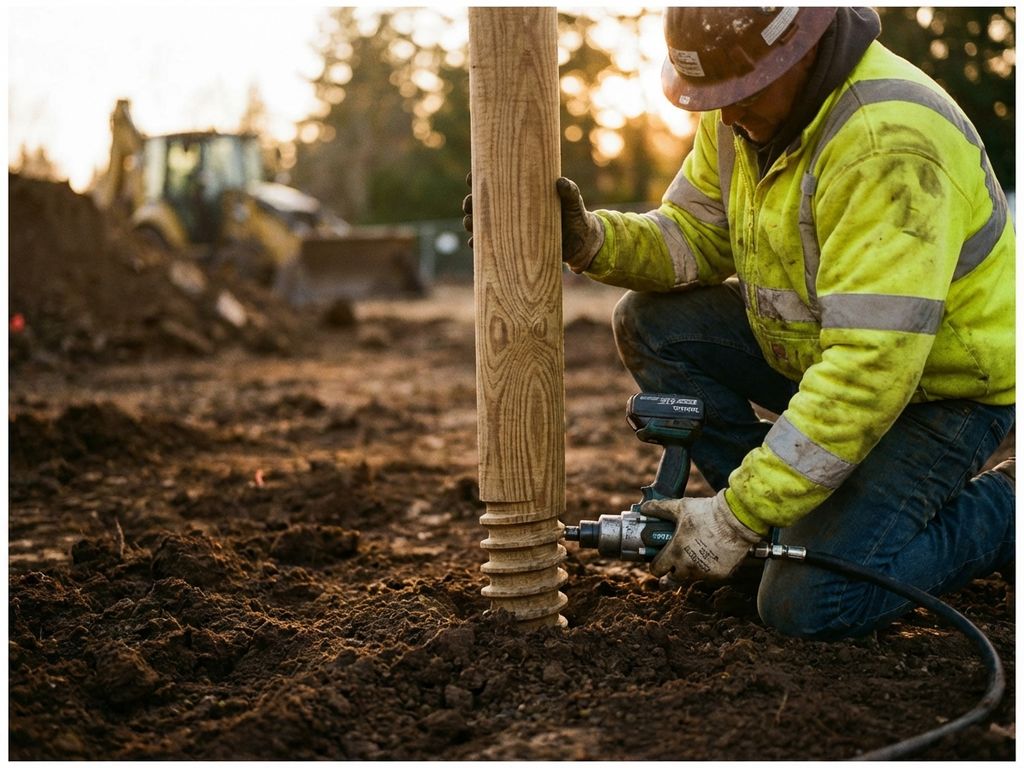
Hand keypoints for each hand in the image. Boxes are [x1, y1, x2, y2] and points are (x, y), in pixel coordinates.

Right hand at [461, 174, 604, 271]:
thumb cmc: (577, 217)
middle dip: (471, 203)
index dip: (480, 178)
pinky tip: (474, 244)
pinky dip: (481, 244)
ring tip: (470, 224)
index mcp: (523, 193)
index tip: (471, 177)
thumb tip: (561, 182)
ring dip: (472, 223)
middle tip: (469, 204)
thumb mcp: (574, 203)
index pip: (497, 181)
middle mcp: (513, 209)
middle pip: (483, 203)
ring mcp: (512, 227)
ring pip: (483, 223)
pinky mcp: (514, 244)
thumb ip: (570, 192)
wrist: (581, 243)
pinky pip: (492, 245)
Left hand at [644, 491, 761, 580]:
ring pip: (692, 577)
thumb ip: (660, 509)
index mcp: (676, 552)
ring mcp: (705, 572)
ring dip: (690, 569)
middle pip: (673, 578)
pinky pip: (709, 575)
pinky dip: (707, 568)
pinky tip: (710, 555)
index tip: (658, 561)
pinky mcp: (720, 574)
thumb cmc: (707, 513)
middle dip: (672, 571)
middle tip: (674, 561)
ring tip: (694, 554)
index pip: (657, 570)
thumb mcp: (680, 507)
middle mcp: (689, 567)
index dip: (655, 566)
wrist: (736, 520)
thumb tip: (644, 508)